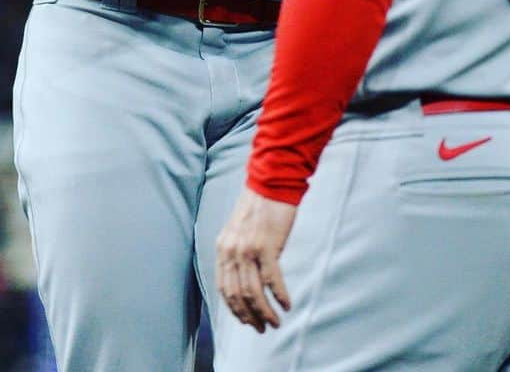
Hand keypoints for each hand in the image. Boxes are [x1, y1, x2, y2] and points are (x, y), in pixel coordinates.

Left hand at [216, 188, 295, 331]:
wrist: (271, 182)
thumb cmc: (259, 205)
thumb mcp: (240, 230)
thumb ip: (239, 253)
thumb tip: (248, 279)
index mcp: (223, 247)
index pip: (224, 288)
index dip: (235, 310)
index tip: (247, 321)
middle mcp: (232, 251)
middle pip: (238, 295)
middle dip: (250, 317)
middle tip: (262, 328)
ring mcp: (248, 249)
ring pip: (253, 293)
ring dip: (265, 312)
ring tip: (275, 322)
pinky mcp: (266, 246)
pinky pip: (271, 280)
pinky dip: (279, 296)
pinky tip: (286, 304)